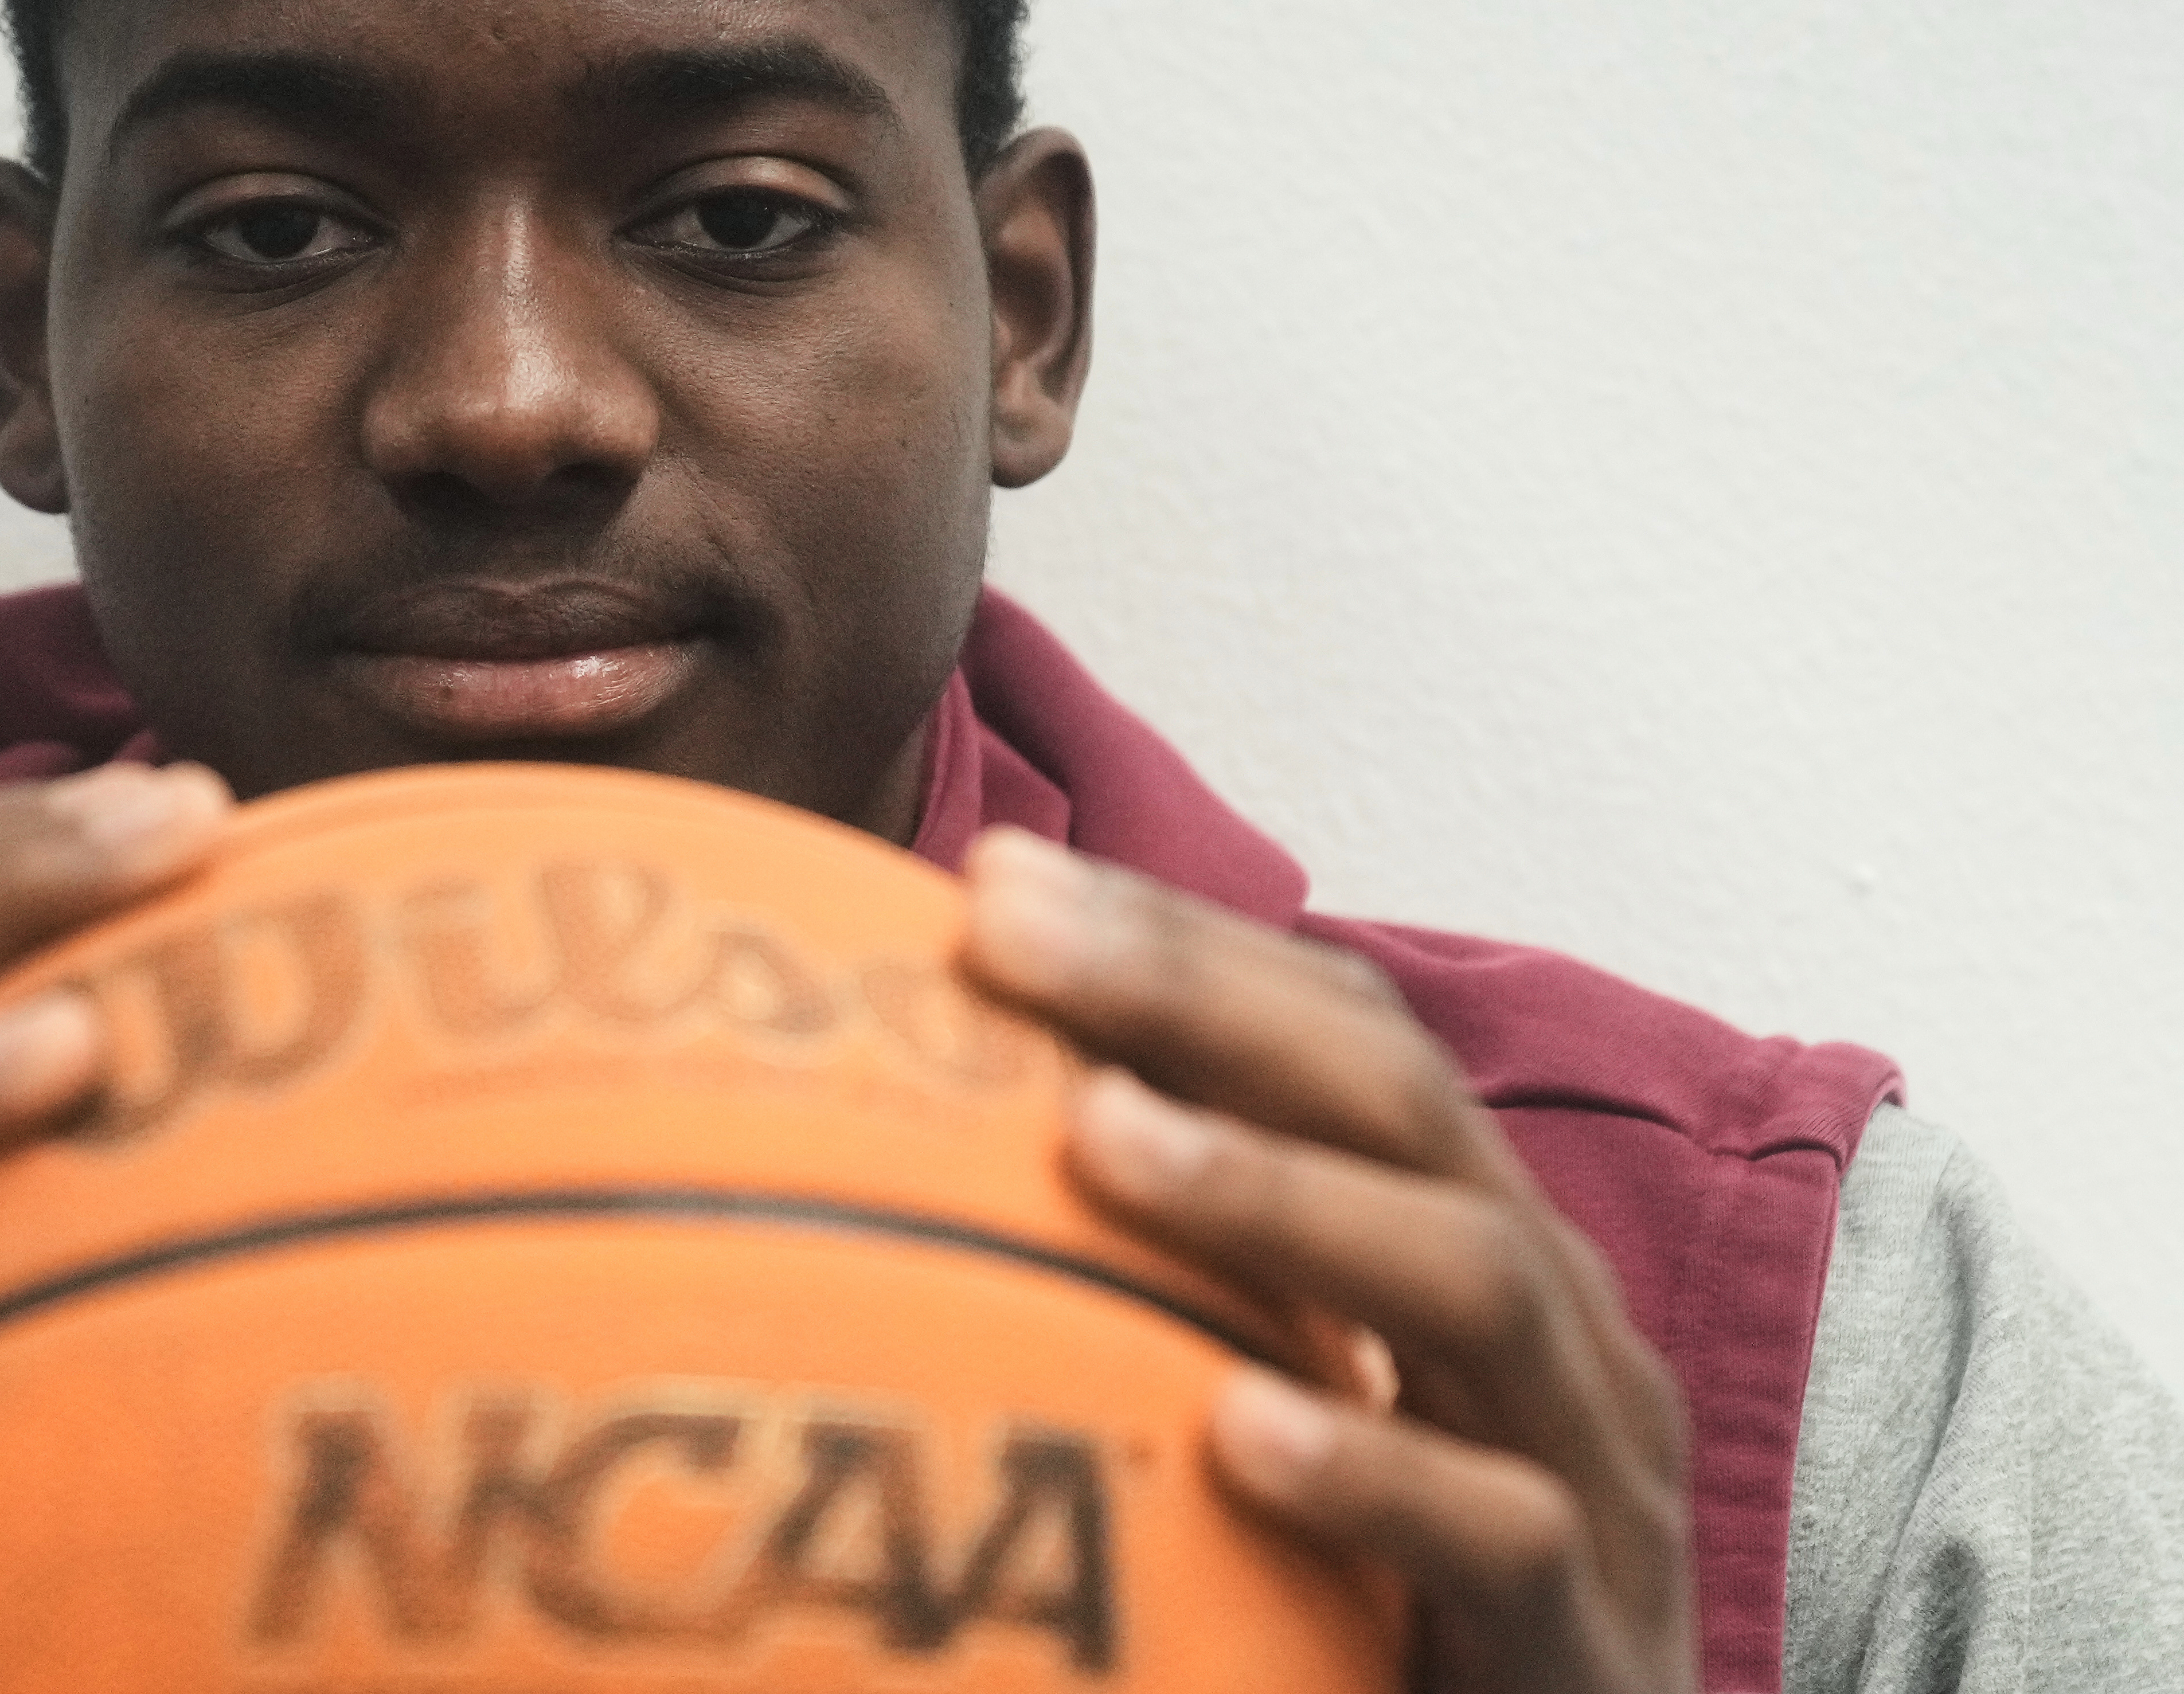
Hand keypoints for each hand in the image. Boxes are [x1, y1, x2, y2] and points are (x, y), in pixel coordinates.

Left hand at [963, 829, 1693, 1692]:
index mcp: (1475, 1244)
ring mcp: (1592, 1478)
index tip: (991, 883)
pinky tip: (1243, 1428)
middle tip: (1011, 937)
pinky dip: (1375, 1468)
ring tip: (1101, 1135)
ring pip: (1470, 1280)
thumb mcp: (1272, 1400)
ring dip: (1276, 1193)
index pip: (1345, 1038)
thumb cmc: (1378, 1599)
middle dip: (1203, 999)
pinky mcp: (1589, 1645)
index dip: (1181, 944)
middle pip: (1398, 1103)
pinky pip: (1498, 1534)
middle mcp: (1551, 1327)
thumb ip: (1156, 1286)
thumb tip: (908, 1155)